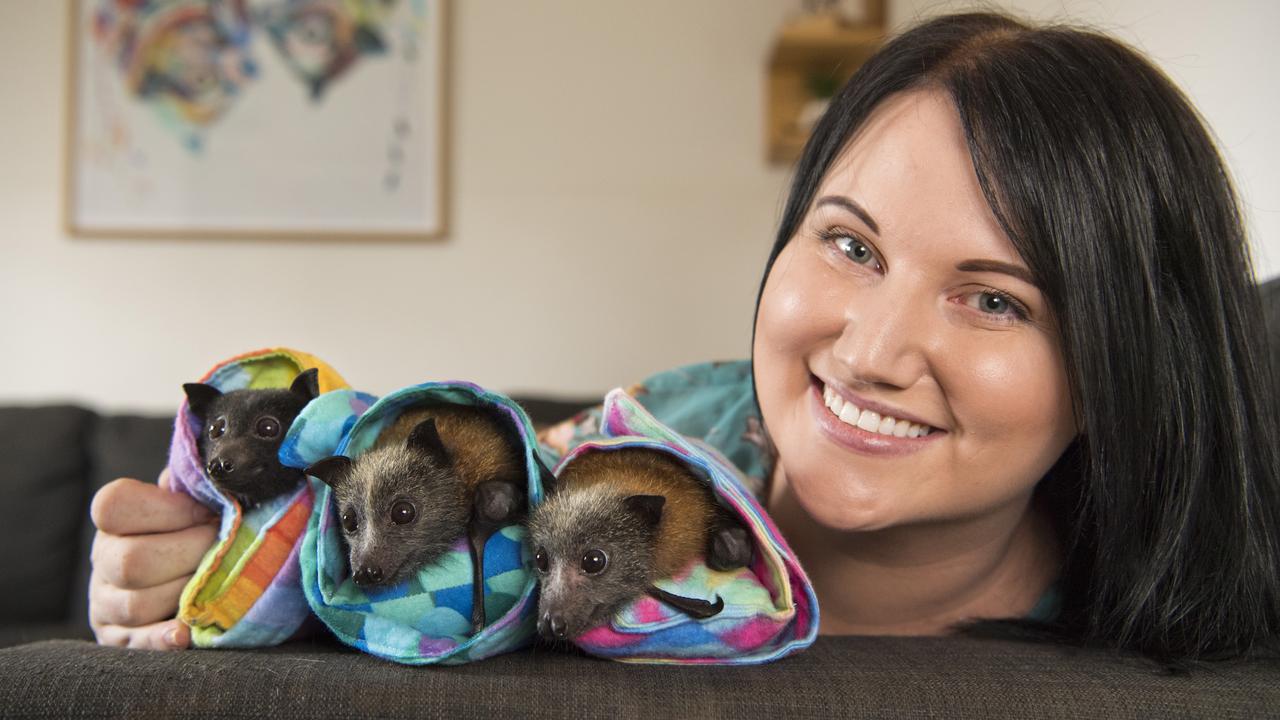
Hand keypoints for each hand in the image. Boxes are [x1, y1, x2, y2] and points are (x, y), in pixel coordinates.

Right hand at [88, 469, 218, 649]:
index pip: (114, 505)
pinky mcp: (120, 641)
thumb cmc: (193, 533)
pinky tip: (186, 634)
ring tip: (217, 582)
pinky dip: (163, 638)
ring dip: (186, 593)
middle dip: (189, 553)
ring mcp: (106, 604)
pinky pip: (138, 644)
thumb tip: (209, 476)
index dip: (167, 508)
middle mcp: (103, 561)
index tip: (207, 512)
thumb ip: (192, 490)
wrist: (183, 581)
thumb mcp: (190, 505)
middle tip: (223, 547)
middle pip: (131, 561)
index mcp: (115, 521)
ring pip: (136, 604)